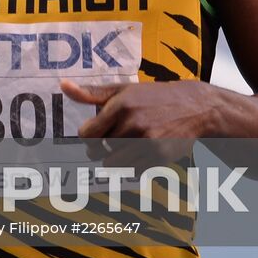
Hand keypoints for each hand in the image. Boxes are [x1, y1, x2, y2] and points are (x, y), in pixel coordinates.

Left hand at [61, 79, 215, 166]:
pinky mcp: (160, 157)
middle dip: (99, 149)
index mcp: (120, 105)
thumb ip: (91, 92)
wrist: (196, 108)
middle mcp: (133, 124)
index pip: (87, 134)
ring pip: (113, 164)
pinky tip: (140, 153)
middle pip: (98, 151)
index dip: (88, 136)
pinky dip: (132, 167)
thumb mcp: (123, 90)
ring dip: (114, 160)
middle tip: (109, 142)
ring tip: (123, 148)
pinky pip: (132, 172)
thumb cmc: (153, 97)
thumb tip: (62, 86)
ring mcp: (147, 142)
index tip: (95, 133)